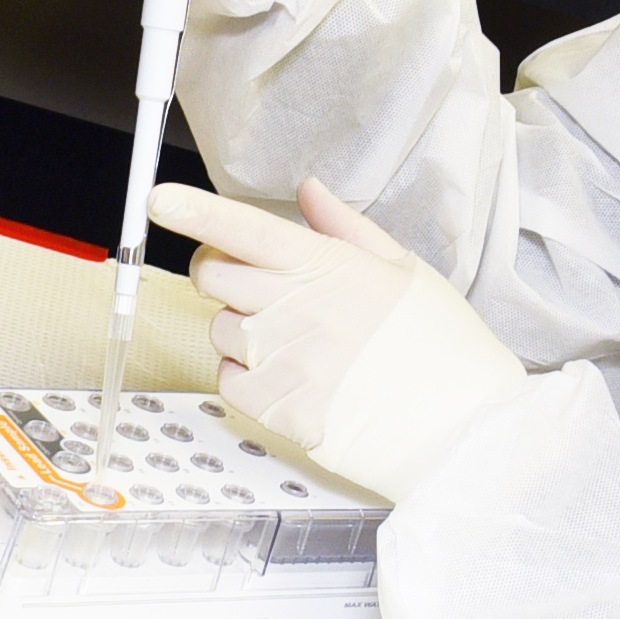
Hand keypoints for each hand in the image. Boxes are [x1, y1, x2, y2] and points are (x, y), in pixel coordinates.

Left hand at [150, 179, 527, 501]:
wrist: (459, 425)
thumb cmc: (439, 348)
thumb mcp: (403, 269)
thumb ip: (346, 228)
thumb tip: (309, 193)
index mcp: (324, 266)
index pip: (242, 228)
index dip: (193, 211)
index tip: (161, 198)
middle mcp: (293, 308)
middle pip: (211, 275)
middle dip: (220, 271)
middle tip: (255, 284)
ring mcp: (280, 360)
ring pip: (217, 329)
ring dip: (239, 329)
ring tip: (294, 342)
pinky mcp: (275, 408)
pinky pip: (228, 380)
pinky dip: (245, 376)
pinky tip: (289, 376)